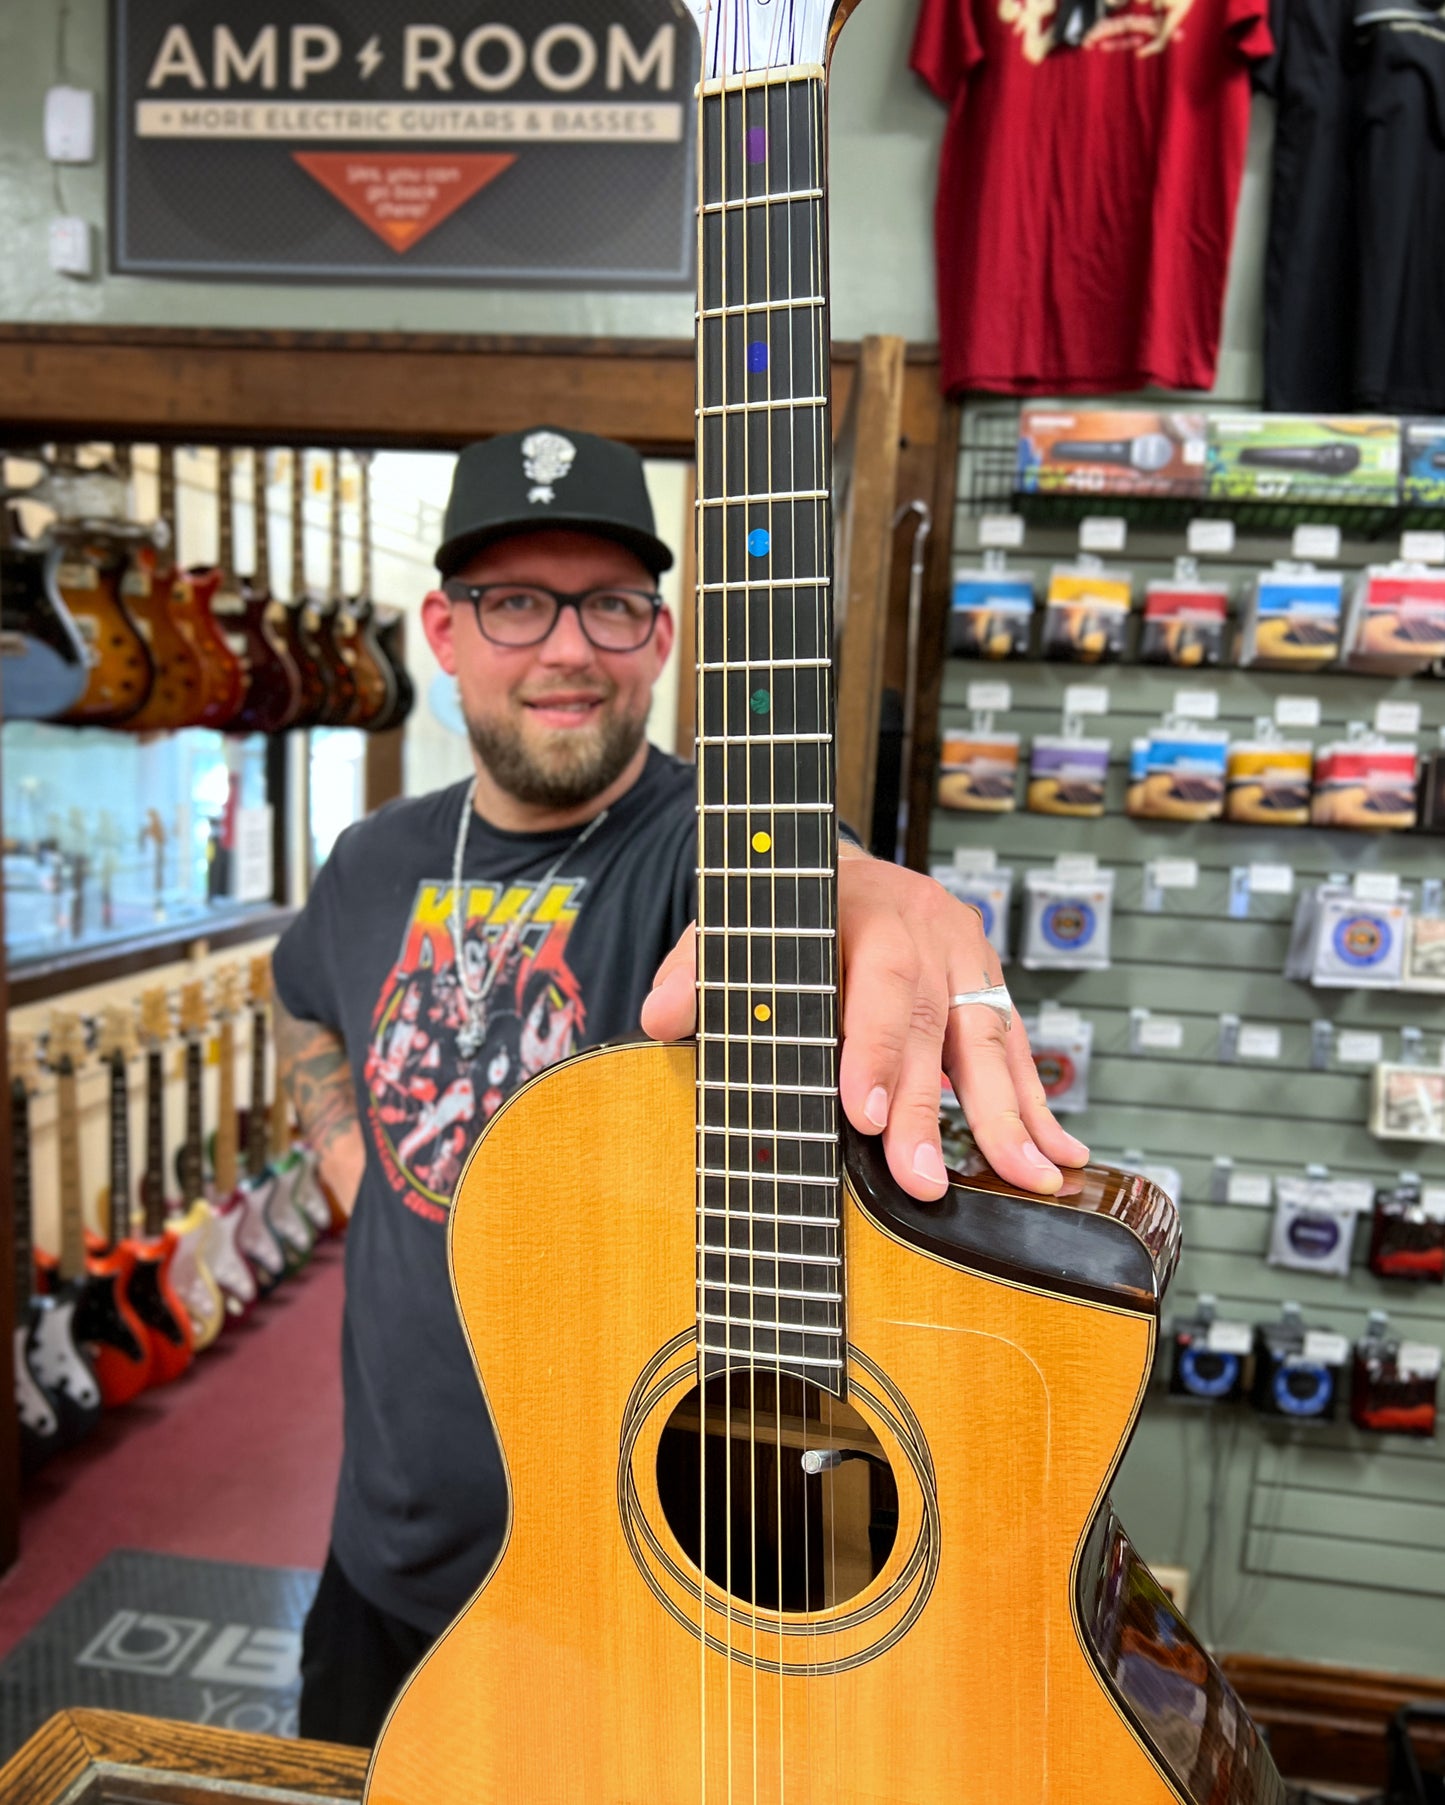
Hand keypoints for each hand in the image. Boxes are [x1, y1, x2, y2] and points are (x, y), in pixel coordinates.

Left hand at [640, 850, 1087, 1201]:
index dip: (873, 1047)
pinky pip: (1019, 1051)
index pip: (875, 978)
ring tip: (1028, 1178)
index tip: (865, 1113)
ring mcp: (967, 959)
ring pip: (991, 1041)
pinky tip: (1059, 1154)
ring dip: (1009, 1117)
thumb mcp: (734, 920)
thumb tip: (659, 1019)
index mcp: (867, 905)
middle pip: (932, 1025)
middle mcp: (928, 929)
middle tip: (920, 1180)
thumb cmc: (790, 909)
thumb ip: (698, 967)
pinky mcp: (988, 991)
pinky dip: (1038, 1106)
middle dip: (930, 1109)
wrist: (847, 868)